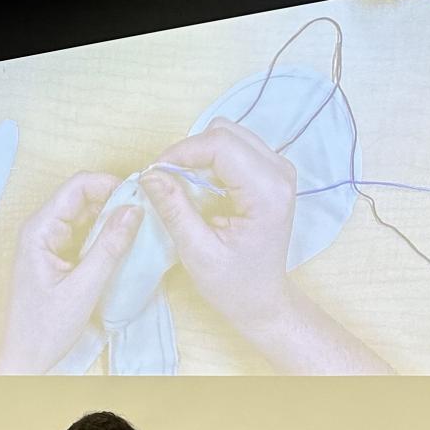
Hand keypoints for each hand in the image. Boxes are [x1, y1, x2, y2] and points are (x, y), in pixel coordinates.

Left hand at [0, 172, 142, 372]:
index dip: (110, 184)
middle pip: (81, 197)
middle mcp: (40, 229)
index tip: (141, 196)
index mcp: (39, 230)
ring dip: (110, 217)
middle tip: (146, 213)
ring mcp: (46, 242)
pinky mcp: (54, 256)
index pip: (77, 187)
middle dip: (114, 199)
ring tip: (140, 227)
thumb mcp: (84, 287)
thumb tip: (134, 210)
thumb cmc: (46, 328)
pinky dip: (102, 234)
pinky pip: (81, 233)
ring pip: (84, 215)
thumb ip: (109, 247)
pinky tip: (123, 244)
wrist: (25, 359)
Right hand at [138, 118, 298, 340]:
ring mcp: (278, 168)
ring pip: (228, 133)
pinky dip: (209, 159)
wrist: (262, 297)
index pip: (220, 145)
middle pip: (224, 132)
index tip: (154, 174)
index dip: (181, 152)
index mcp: (267, 193)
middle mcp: (279, 172)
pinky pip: (234, 145)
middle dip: (188, 151)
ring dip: (198, 153)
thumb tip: (149, 174)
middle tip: (165, 180)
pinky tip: (200, 186)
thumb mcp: (196, 251)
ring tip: (182, 184)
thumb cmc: (232, 282)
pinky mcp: (270, 170)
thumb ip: (174, 209)